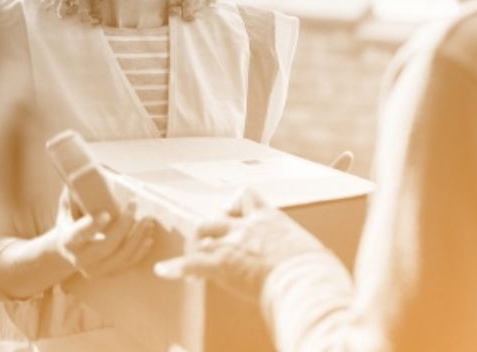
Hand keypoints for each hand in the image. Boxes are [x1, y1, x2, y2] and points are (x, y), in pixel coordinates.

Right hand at [53, 187, 155, 278]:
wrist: (66, 250)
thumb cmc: (70, 221)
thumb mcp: (67, 206)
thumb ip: (76, 193)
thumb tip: (84, 173)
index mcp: (68, 241)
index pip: (80, 234)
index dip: (93, 225)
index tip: (106, 213)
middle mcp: (80, 259)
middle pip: (106, 246)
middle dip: (123, 226)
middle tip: (134, 205)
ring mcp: (95, 269)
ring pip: (120, 256)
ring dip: (137, 237)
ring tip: (147, 220)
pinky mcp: (108, 273)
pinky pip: (128, 264)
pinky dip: (140, 251)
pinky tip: (149, 236)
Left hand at [154, 188, 327, 300]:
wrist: (305, 279)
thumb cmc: (314, 269)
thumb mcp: (308, 249)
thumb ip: (296, 248)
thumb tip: (310, 260)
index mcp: (269, 218)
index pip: (246, 196)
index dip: (236, 204)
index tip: (235, 213)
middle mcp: (247, 226)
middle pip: (218, 215)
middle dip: (212, 226)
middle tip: (212, 238)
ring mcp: (232, 243)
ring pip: (204, 233)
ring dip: (198, 244)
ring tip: (195, 255)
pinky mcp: (221, 264)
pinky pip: (192, 263)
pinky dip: (176, 267)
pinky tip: (162, 270)